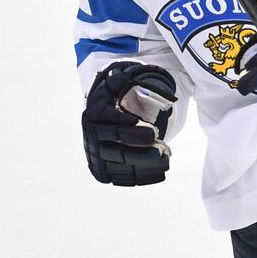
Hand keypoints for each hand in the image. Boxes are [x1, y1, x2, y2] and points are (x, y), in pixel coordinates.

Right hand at [82, 62, 176, 184]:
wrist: (104, 117)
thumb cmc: (113, 98)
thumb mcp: (112, 83)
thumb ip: (118, 79)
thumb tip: (121, 81)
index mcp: (93, 116)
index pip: (107, 121)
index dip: (125, 124)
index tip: (145, 124)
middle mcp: (92, 137)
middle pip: (114, 145)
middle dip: (137, 145)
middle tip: (159, 143)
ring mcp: (98, 156)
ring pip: (120, 163)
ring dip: (142, 163)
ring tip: (164, 156)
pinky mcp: (106, 170)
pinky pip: (123, 177)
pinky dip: (142, 176)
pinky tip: (160, 170)